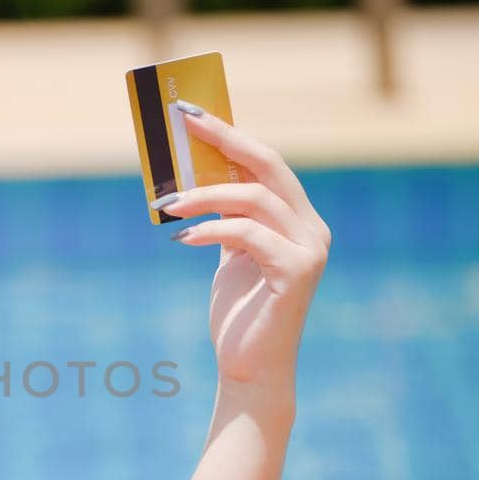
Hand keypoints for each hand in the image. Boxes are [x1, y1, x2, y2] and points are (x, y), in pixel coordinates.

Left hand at [158, 101, 330, 389]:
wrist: (249, 367)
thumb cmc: (238, 311)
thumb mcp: (228, 251)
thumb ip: (224, 213)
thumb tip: (193, 168)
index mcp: (297, 218)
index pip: (265, 162)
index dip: (230, 133)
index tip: (191, 112)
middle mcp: (312, 227)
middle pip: (268, 165)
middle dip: (223, 138)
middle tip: (182, 125)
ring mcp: (310, 248)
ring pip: (253, 197)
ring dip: (203, 194)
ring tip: (166, 205)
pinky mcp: (298, 271)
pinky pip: (248, 233)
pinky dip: (211, 229)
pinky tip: (184, 238)